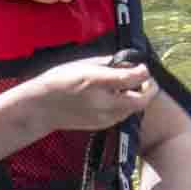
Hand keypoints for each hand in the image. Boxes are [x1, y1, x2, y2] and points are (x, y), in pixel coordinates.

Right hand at [10, 53, 157, 137]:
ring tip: (129, 86)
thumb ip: (108, 64)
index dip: (143, 71)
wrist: (41, 107)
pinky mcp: (103, 125)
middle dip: (149, 88)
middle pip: (141, 100)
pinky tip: (118, 97)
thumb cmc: (59, 80)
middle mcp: (102, 102)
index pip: (131, 78)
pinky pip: (124, 114)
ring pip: (135, 108)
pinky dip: (128, 105)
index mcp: (95, 82)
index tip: (141, 66)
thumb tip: (129, 64)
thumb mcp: (83, 64)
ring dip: (138, 96)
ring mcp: (104, 117)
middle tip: (145, 79)